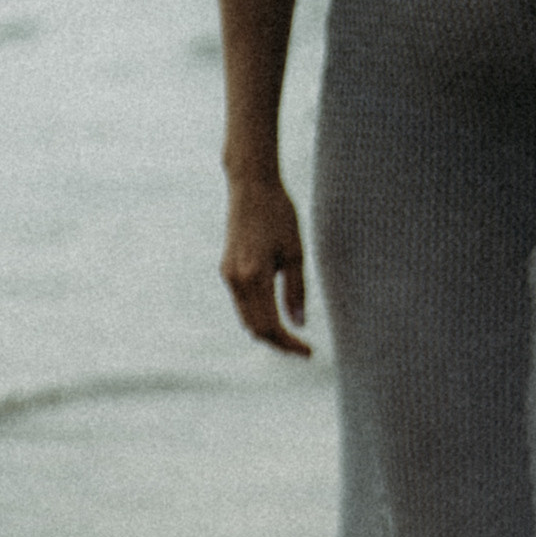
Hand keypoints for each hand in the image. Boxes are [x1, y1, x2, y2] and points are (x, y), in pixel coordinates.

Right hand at [221, 174, 310, 355]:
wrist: (250, 184)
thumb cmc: (278, 213)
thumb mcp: (295, 252)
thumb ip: (296, 291)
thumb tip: (299, 324)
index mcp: (255, 275)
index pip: (271, 326)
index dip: (290, 344)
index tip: (309, 352)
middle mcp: (236, 278)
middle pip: (256, 329)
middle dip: (279, 344)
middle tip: (303, 350)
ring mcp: (228, 274)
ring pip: (247, 319)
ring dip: (268, 333)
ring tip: (292, 338)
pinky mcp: (226, 268)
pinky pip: (242, 305)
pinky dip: (258, 317)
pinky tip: (277, 318)